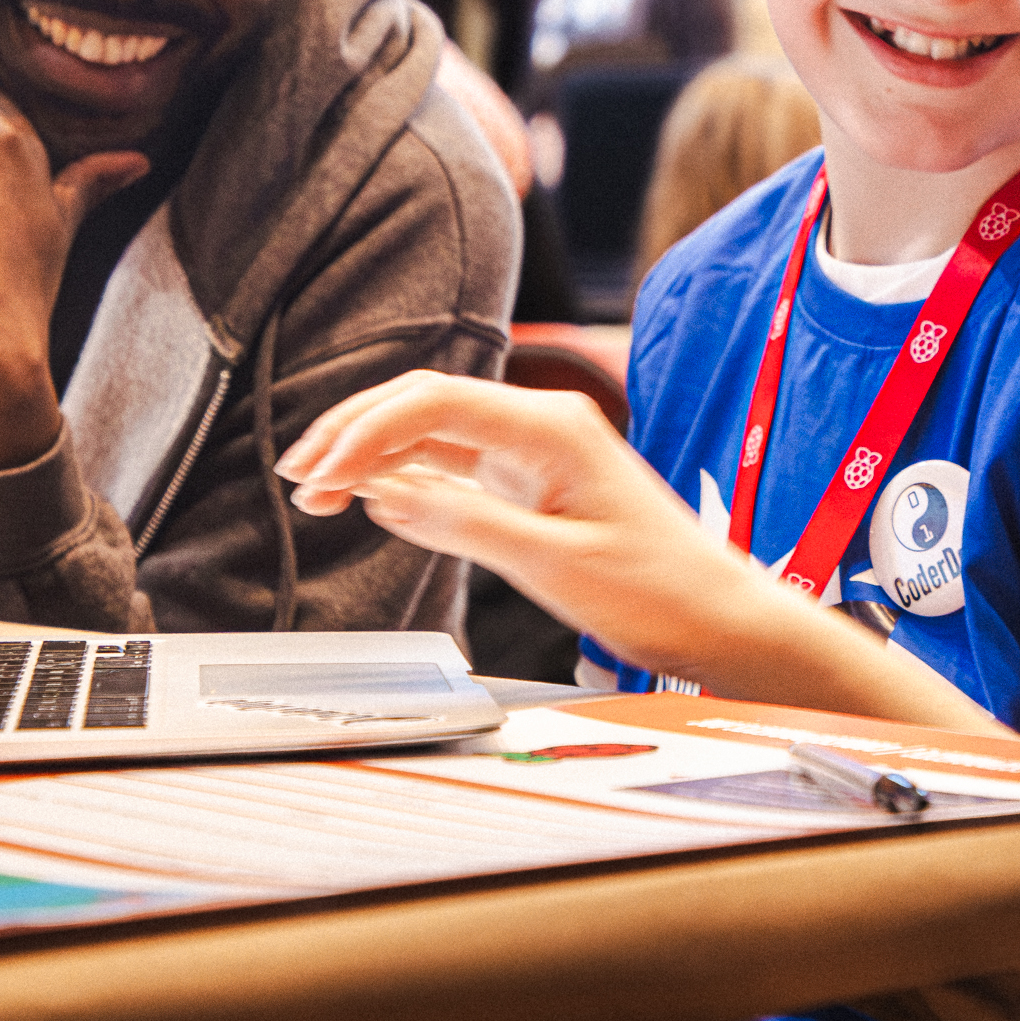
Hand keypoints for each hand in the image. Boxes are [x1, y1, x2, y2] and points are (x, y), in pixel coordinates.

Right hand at [279, 373, 1000, 729]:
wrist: (721, 618)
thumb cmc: (659, 592)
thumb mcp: (553, 563)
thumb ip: (465, 523)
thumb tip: (386, 495)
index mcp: (550, 426)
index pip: (433, 402)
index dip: (363, 433)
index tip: (316, 476)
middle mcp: (541, 424)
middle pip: (424, 404)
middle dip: (354, 434)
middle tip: (297, 477)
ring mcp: (537, 452)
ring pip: (435, 433)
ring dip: (375, 455)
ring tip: (317, 490)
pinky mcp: (535, 483)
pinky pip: (458, 465)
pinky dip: (409, 479)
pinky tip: (374, 499)